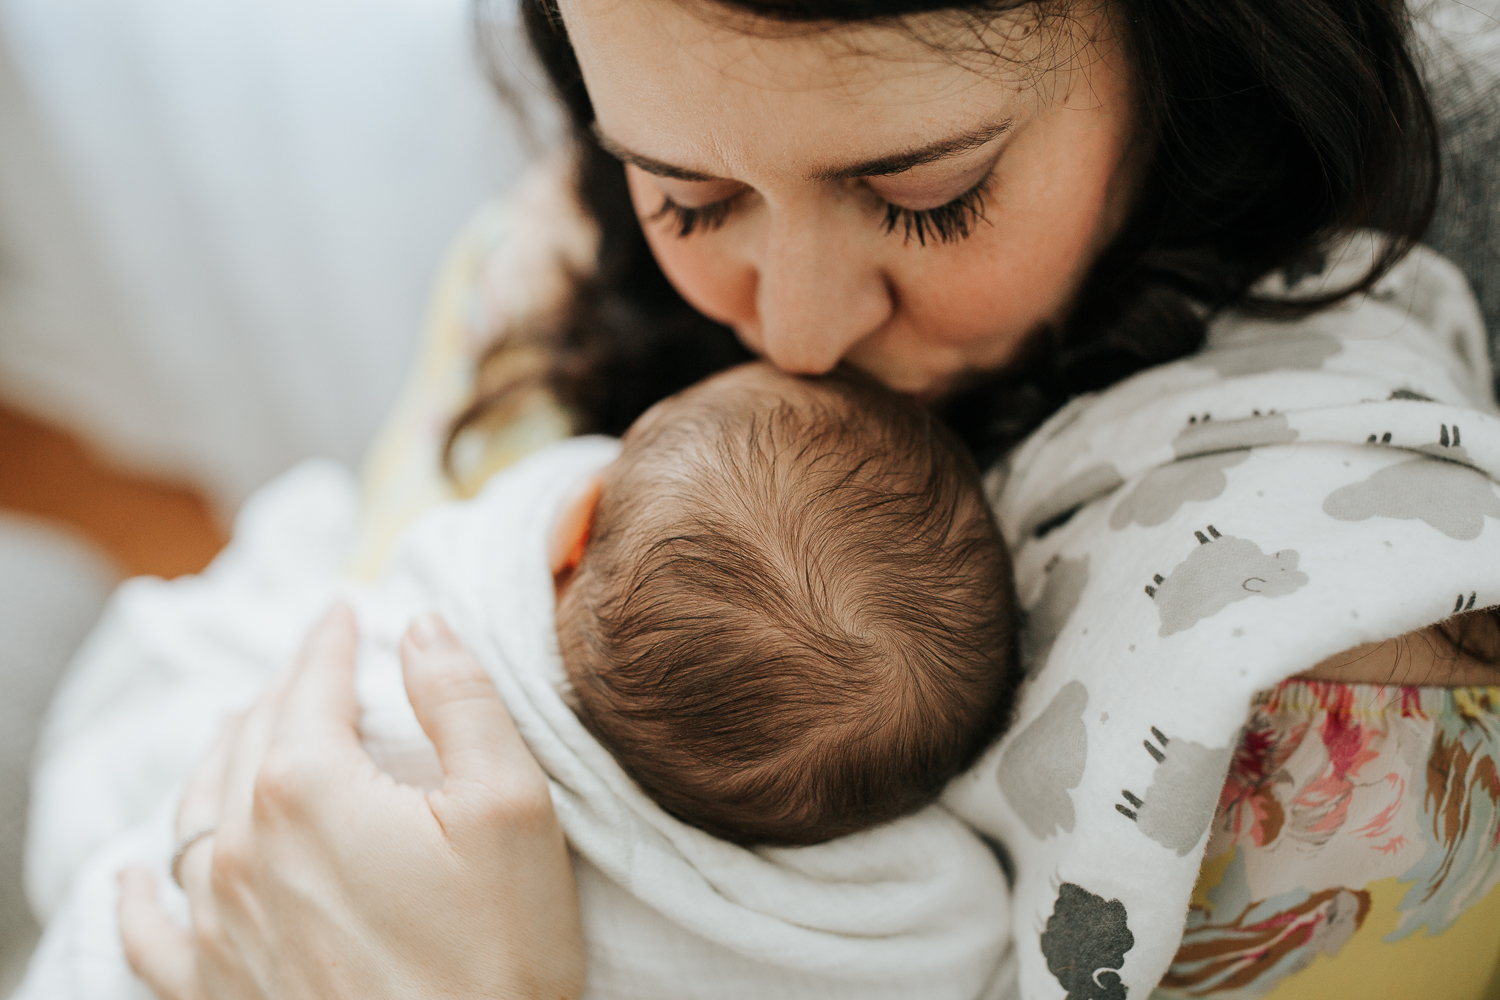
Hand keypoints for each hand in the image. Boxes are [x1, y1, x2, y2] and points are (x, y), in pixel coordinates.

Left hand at [118, 604, 584, 999]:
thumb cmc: (499, 952)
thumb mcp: (509, 806)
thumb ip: (461, 701)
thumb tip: (419, 625)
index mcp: (308, 790)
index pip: (310, 687)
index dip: (329, 641)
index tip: (341, 610)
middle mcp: (242, 849)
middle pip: (248, 739)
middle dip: (282, 690)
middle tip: (312, 667)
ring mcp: (216, 925)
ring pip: (194, 813)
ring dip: (219, 759)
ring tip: (241, 733)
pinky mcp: (212, 990)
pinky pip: (152, 927)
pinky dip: (144, 888)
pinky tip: (138, 873)